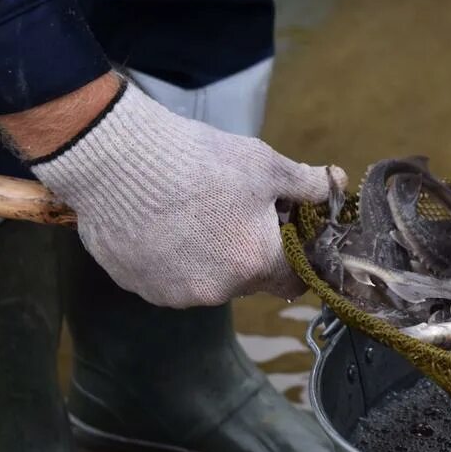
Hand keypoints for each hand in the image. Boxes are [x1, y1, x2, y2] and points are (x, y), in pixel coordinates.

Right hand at [0, 74, 337, 307]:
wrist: (114, 157)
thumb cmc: (198, 159)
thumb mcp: (264, 164)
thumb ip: (307, 184)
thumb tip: (336, 185)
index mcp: (256, 264)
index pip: (295, 281)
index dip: (295, 257)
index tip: (285, 234)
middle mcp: (218, 291)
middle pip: (249, 279)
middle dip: (249, 251)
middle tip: (234, 213)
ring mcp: (174, 294)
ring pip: (207, 282)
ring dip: (208, 258)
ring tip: (192, 215)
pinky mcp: (138, 287)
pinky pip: (167, 280)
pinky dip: (171, 260)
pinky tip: (161, 226)